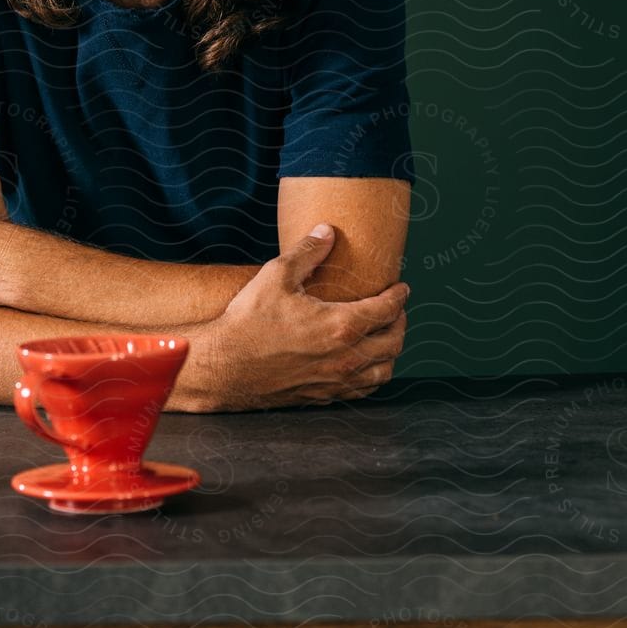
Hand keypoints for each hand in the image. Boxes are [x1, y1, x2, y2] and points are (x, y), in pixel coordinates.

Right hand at [201, 226, 408, 410]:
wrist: (225, 367)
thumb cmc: (248, 322)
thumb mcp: (276, 276)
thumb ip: (307, 252)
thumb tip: (326, 232)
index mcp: (341, 326)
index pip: (387, 310)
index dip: (399, 296)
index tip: (402, 288)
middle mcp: (346, 358)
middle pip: (393, 342)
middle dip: (401, 322)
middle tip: (397, 310)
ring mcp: (336, 381)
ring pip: (383, 371)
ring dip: (391, 352)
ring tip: (386, 338)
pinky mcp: (323, 395)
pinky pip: (363, 390)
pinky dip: (373, 375)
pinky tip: (365, 365)